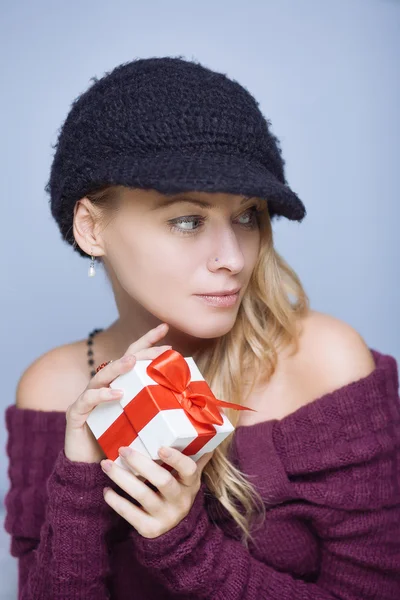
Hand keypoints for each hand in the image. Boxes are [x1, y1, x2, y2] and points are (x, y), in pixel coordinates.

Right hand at [64, 323, 170, 462]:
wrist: (87, 474)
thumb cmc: (116, 449)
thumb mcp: (141, 430)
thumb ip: (157, 416)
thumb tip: (190, 410)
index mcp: (119, 387)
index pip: (134, 358)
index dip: (148, 341)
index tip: (165, 328)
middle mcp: (103, 387)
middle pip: (121, 361)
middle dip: (141, 351)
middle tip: (161, 349)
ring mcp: (88, 398)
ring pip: (103, 375)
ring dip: (119, 368)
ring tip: (133, 363)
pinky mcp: (76, 414)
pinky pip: (88, 400)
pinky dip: (102, 395)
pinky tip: (117, 394)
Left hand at [100, 445, 213, 537]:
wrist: (176, 531)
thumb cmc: (179, 491)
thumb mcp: (189, 477)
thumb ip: (195, 455)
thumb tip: (202, 431)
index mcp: (191, 483)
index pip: (189, 470)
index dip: (176, 459)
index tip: (160, 447)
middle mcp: (181, 501)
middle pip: (162, 481)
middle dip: (141, 464)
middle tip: (123, 449)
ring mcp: (166, 517)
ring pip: (142, 495)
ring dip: (121, 478)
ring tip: (106, 464)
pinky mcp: (150, 529)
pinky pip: (131, 515)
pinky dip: (116, 502)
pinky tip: (106, 490)